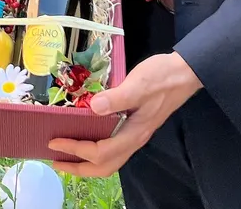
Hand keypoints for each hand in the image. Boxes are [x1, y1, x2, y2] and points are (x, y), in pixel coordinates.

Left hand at [49, 52, 202, 176]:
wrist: (185, 73)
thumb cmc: (163, 77)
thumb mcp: (139, 83)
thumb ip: (117, 97)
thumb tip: (93, 108)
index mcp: (134, 133)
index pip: (100, 152)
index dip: (76, 150)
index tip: (55, 142)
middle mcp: (134, 139)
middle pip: (105, 167)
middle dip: (78, 167)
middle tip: (55, 160)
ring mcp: (135, 134)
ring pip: (109, 160)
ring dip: (86, 162)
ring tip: (66, 156)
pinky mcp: (135, 126)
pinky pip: (113, 148)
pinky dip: (95, 150)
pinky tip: (86, 138)